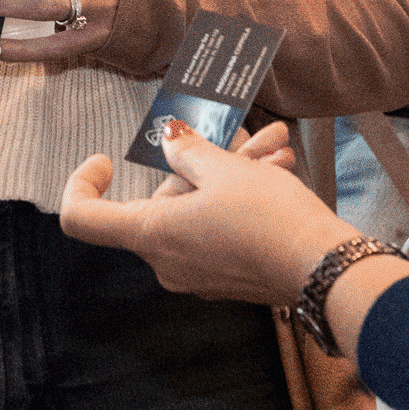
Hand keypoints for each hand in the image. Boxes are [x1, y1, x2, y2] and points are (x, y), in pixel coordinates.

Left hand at [61, 121, 355, 305]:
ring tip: (273, 144)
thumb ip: (187, 149)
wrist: (325, 270)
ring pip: (199, 209)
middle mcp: (168, 262)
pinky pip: (221, 229)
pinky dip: (242, 199)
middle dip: (198, 161)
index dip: (83, 184)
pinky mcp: (229, 277)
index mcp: (152, 235)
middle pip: (161, 202)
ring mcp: (199, 273)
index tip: (105, 159)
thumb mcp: (224, 169)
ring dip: (231, 172)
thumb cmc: (268, 219)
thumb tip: (169, 139)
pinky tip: (277, 169)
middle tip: (238, 133)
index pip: (83, 219)